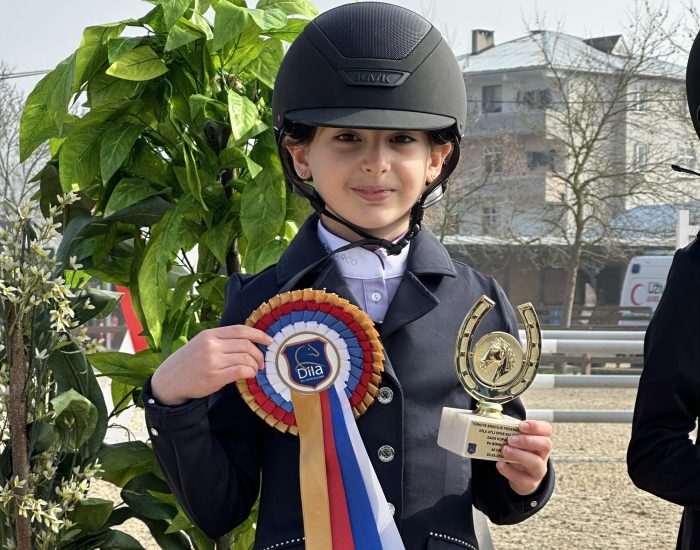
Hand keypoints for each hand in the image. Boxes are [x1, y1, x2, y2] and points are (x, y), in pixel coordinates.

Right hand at [150, 325, 272, 405]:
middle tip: (261, 362)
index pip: (240, 330)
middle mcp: (211, 345)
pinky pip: (241, 371)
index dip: (258, 334)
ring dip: (255, 365)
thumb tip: (248, 341)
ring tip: (255, 370)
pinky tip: (249, 375)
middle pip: (246, 344)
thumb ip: (221, 340)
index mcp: (210, 335)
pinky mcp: (215, 377)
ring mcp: (213, 361)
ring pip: (246, 358)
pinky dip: (250, 373)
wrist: (170, 381)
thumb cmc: (189, 362)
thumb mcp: (201, 343)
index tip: (269, 340)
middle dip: (259, 353)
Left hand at [496, 420, 552, 495]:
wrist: (521, 479)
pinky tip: (499, 464)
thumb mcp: (518, 443)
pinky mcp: (529, 484)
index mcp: (541, 441)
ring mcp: (538, 471)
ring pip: (535, 463)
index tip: (521, 425)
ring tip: (504, 450)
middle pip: (545, 445)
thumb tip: (496, 424)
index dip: (536, 426)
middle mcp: (543, 455)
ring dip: (518, 455)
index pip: (547, 430)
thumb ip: (512, 434)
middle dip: (527, 441)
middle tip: (510, 439)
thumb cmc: (518, 454)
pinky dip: (508, 470)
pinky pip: (521, 478)